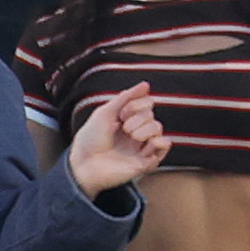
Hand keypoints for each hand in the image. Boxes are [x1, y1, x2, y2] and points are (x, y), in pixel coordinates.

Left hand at [63, 84, 169, 199]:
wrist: (84, 166)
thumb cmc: (89, 141)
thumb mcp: (104, 112)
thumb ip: (125, 97)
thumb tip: (146, 85)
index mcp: (126, 120)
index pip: (146, 103)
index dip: (136, 104)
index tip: (120, 114)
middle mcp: (135, 132)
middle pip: (151, 115)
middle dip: (138, 118)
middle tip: (123, 128)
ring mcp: (141, 147)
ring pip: (158, 128)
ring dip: (145, 129)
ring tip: (131, 137)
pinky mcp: (146, 161)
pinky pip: (165, 145)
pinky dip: (158, 141)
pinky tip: (144, 144)